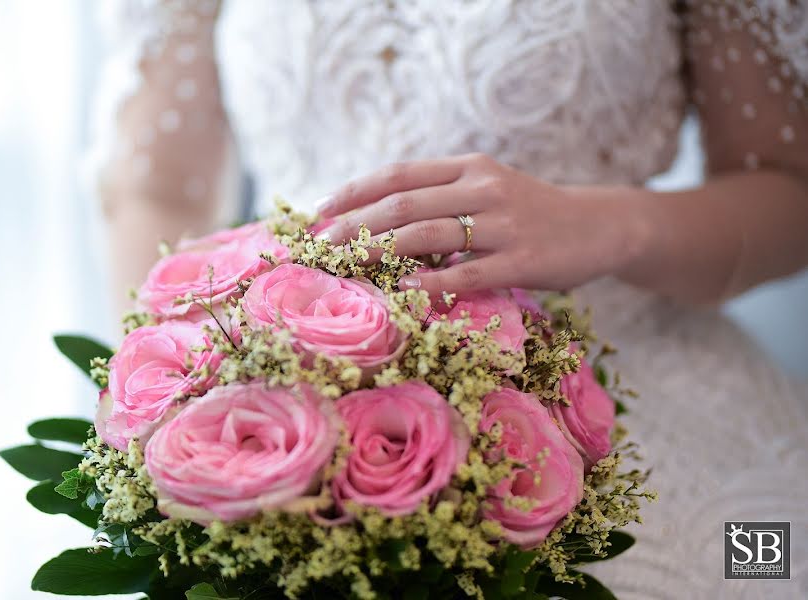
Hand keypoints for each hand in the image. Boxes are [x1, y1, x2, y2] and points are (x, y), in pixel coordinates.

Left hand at [316, 153, 650, 294]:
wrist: (598, 226)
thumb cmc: (529, 212)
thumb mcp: (487, 188)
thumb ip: (441, 196)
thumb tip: (376, 219)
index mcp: (469, 167)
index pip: (399, 173)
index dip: (355, 191)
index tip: (320, 210)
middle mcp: (483, 188)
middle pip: (406, 203)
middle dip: (357, 223)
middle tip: (322, 244)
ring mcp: (504, 224)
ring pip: (430, 233)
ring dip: (381, 249)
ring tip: (347, 263)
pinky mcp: (522, 260)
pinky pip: (468, 272)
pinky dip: (433, 281)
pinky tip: (404, 290)